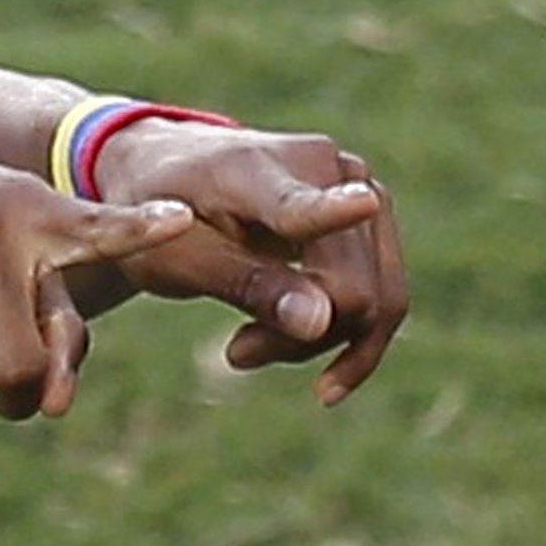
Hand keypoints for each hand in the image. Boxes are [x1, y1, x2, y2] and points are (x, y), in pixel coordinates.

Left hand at [93, 120, 408, 403]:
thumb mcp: (177, 259)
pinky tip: (326, 379)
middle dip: (299, 337)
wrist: (168, 171)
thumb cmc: (162, 214)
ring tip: (250, 349)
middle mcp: (323, 165)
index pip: (298, 200)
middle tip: (235, 353)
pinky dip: (351, 336)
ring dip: (321, 339)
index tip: (363, 204)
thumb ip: (245, 285)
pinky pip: (383, 291)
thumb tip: (320, 323)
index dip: (332, 210)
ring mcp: (358, 184)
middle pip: (349, 282)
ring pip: (374, 295)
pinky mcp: (372, 213)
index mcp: (251, 167)